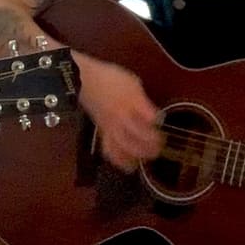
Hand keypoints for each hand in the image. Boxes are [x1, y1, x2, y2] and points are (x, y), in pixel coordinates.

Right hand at [73, 51, 161, 171]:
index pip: (148, 116)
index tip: (160, 121)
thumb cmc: (111, 78)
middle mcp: (121, 116)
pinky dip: (120, 160)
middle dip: (151, 143)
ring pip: (123, 146)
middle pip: (137, 135)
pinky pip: (110, 150)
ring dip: (137, 155)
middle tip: (160, 145)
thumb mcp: (133, 82)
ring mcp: (110, 126)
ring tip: (147, 158)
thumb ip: (143, 101)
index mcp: (130, 101)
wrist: (85, 79)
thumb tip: (154, 117)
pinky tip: (129, 165)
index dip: (156, 121)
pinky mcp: (102, 132)